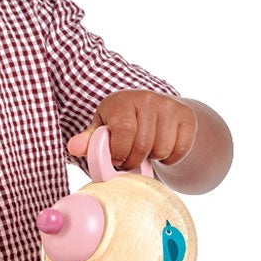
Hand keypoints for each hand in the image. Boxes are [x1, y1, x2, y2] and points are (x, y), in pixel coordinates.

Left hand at [66, 89, 197, 173]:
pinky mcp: (186, 116)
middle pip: (143, 145)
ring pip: (162, 150)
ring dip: (152, 159)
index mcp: (122, 101)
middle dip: (133, 161)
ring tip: (145, 152)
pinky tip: (161, 149)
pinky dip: (170, 158)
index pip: (124, 131)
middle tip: (129, 161)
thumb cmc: (123, 122)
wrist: (156, 110)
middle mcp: (147, 98)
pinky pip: (180, 150)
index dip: (120, 152)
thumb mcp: (104, 128)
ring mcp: (169, 106)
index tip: (116, 159)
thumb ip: (90, 140)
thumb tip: (74, 147)